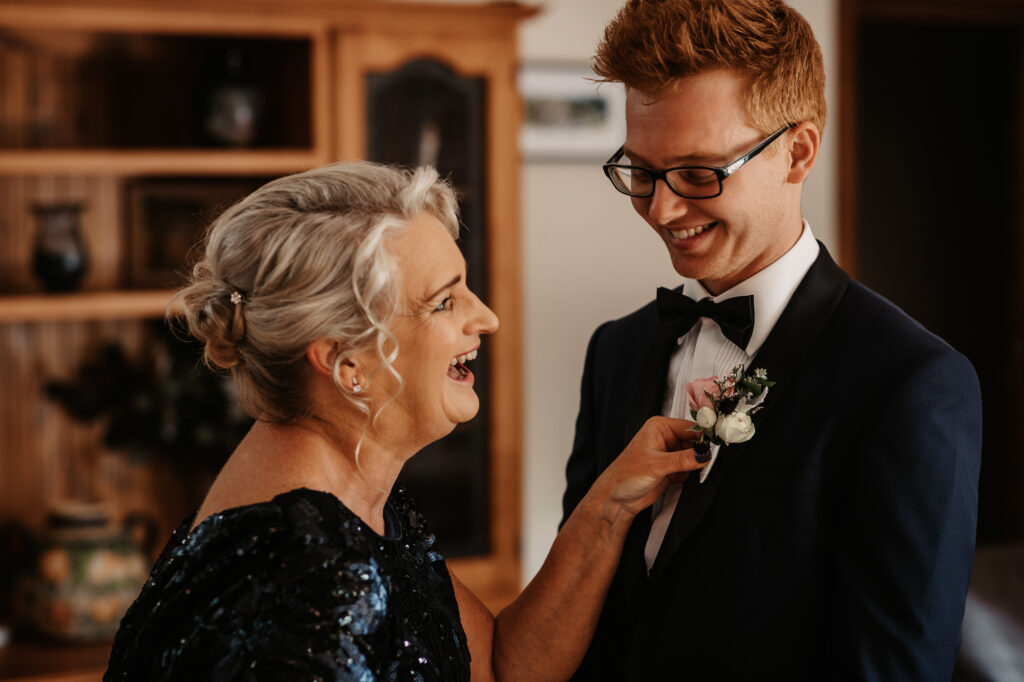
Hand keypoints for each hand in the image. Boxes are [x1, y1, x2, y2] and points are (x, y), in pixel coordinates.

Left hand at [589, 416, 705, 520]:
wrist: (616, 498)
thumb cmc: (626, 475)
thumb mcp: (657, 465)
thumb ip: (684, 460)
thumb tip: (706, 454)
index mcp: (660, 427)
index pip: (691, 428)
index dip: (704, 437)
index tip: (717, 448)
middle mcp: (665, 438)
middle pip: (695, 441)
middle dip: (702, 453)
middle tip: (710, 463)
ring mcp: (670, 454)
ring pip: (695, 456)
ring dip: (699, 465)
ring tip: (700, 472)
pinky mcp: (672, 469)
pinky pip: (691, 468)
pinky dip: (694, 474)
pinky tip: (692, 479)